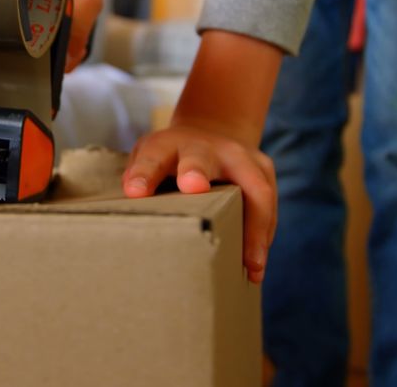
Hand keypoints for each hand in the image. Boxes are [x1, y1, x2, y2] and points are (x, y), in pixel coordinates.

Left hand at [122, 125, 277, 283]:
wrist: (211, 130)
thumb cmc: (172, 160)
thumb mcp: (149, 161)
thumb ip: (139, 185)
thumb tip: (128, 220)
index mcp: (167, 146)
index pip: (152, 157)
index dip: (143, 174)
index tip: (134, 193)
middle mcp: (205, 146)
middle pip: (199, 158)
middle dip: (196, 171)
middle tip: (192, 188)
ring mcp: (239, 155)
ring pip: (252, 186)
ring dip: (252, 226)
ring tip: (251, 266)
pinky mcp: (263, 168)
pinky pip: (268, 203)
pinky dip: (263, 235)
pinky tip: (257, 265)